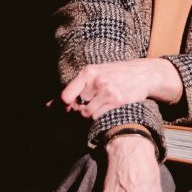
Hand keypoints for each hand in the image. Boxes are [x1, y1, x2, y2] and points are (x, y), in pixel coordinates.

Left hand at [57, 58, 183, 117]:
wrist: (142, 74)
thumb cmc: (114, 74)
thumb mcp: (93, 74)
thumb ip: (73, 88)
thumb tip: (48, 106)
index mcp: (88, 72)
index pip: (66, 95)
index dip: (63, 107)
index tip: (65, 110)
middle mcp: (97, 81)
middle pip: (76, 107)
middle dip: (74, 114)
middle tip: (76, 117)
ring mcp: (108, 92)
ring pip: (87, 115)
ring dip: (86, 118)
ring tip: (91, 114)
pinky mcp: (118, 102)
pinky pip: (100, 117)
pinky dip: (97, 120)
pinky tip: (101, 115)